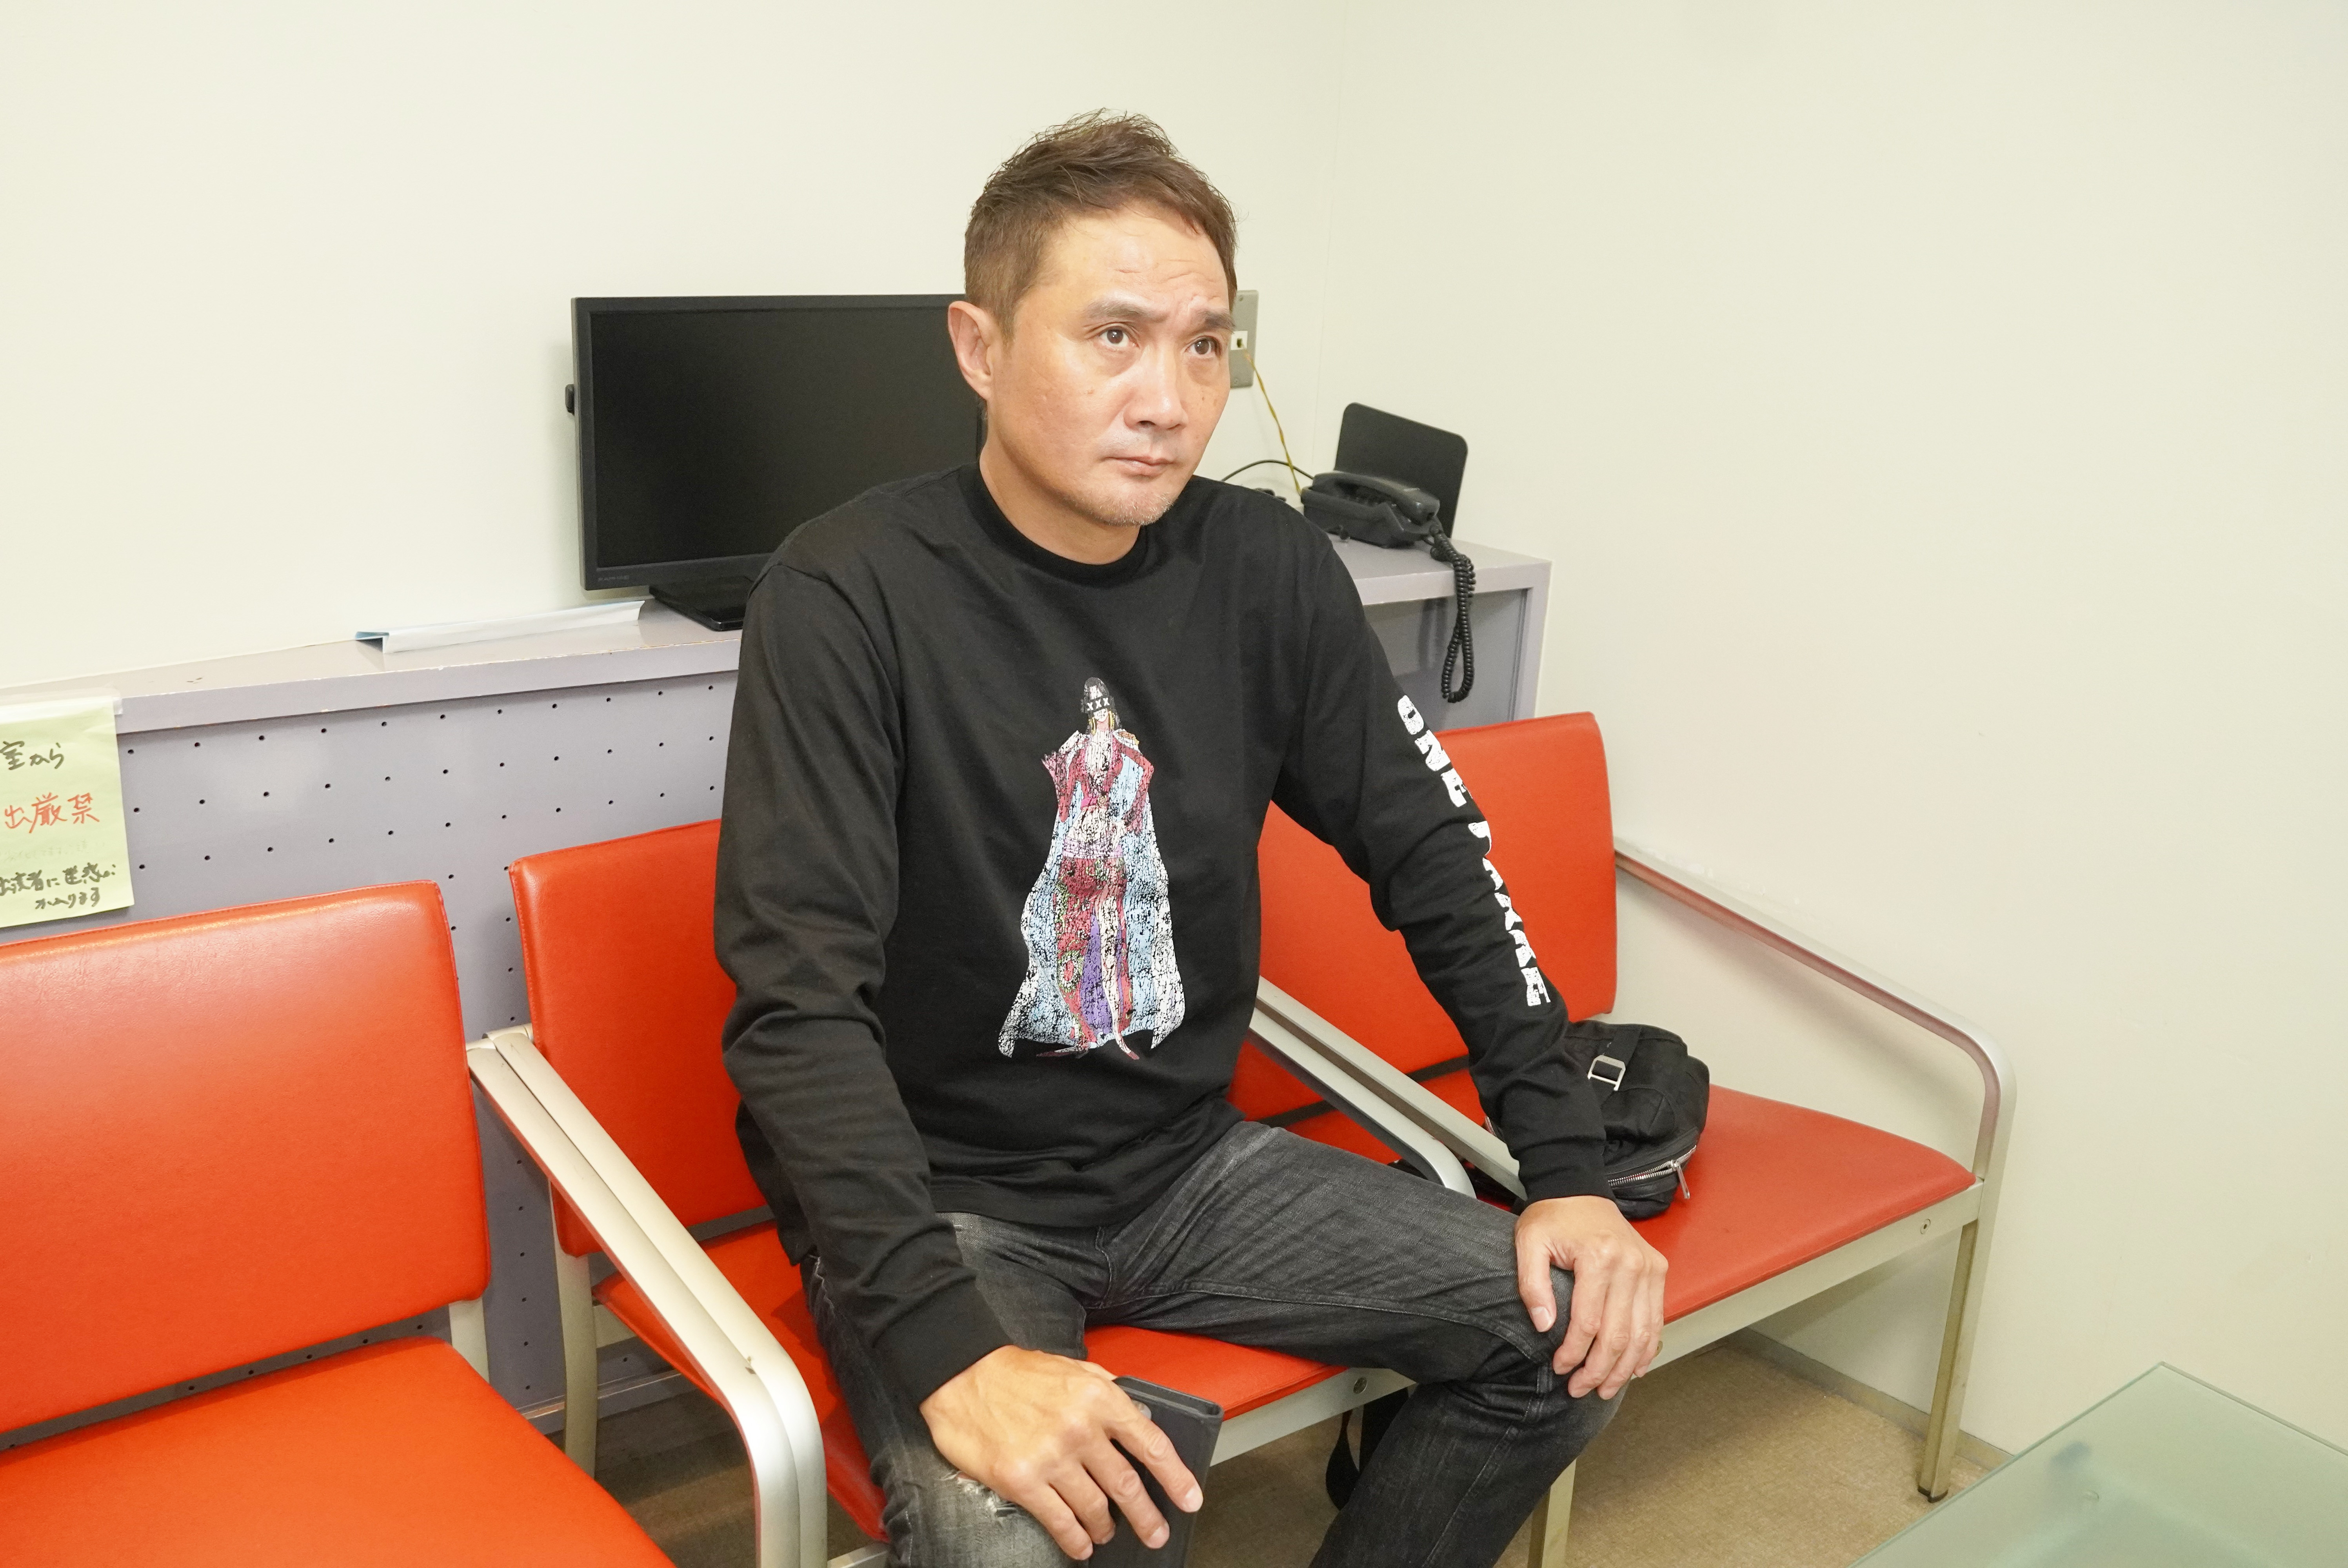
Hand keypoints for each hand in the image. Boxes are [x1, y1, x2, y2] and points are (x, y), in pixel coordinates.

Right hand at [917, 1346, 1202, 1559]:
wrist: (962, 1375)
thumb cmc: (1018, 1372)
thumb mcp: (1075, 1369)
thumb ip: (1109, 1393)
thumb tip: (1138, 1421)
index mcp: (1099, 1398)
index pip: (1150, 1444)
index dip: (1176, 1476)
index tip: (1191, 1498)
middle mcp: (1080, 1429)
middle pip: (1127, 1485)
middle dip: (1147, 1516)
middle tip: (1157, 1533)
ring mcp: (1050, 1457)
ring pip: (1095, 1508)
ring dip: (1106, 1528)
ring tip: (1108, 1534)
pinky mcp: (1021, 1481)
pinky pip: (1059, 1522)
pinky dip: (1075, 1539)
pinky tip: (1081, 1545)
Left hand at [1514, 1194, 1666, 1398]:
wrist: (1579, 1189)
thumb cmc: (1553, 1218)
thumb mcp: (1529, 1243)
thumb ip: (1532, 1285)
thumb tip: (1545, 1327)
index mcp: (1600, 1257)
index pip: (1589, 1322)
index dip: (1574, 1353)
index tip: (1559, 1369)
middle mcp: (1632, 1264)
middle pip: (1619, 1334)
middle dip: (1600, 1370)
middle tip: (1580, 1390)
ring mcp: (1649, 1268)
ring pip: (1643, 1334)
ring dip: (1624, 1368)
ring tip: (1605, 1389)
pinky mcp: (1657, 1271)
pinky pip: (1656, 1320)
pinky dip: (1647, 1349)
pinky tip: (1634, 1369)